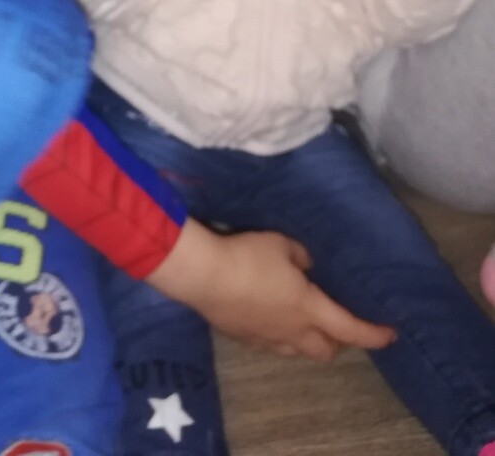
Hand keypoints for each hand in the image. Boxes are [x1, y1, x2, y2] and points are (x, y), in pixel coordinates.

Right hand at [147, 219, 395, 361]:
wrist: (204, 275)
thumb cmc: (249, 256)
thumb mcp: (281, 244)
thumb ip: (300, 256)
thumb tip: (305, 265)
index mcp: (309, 308)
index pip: (350, 329)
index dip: (373, 334)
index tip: (390, 335)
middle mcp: (292, 330)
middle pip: (325, 351)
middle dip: (337, 342)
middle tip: (338, 324)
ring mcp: (266, 339)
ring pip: (297, 351)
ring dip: (308, 341)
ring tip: (304, 322)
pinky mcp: (243, 338)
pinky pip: (271, 344)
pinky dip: (280, 334)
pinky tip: (268, 315)